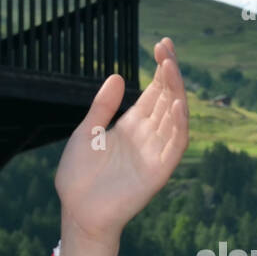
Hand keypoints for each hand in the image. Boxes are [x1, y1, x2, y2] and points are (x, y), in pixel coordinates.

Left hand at [56, 38, 187, 243]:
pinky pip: (175, 146)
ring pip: (174, 118)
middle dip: (169, 74)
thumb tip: (119, 77)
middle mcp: (148, 137)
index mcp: (132, 126)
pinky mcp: (158, 172)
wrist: (77, 211)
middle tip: (166, 48)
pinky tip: (176, 104)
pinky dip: (179, 126)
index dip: (160, 70)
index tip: (160, 44)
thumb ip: (103, 106)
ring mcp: (155, 153)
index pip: (154, 93)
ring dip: (176, 93)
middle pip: (167, 99)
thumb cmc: (79, 176)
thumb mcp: (86, 131)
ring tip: (171, 67)